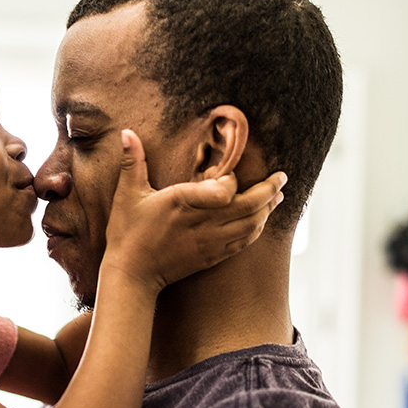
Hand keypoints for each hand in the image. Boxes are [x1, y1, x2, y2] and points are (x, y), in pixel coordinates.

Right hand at [103, 129, 285, 291]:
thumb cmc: (128, 232)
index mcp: (182, 203)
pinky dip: (257, 229)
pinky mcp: (213, 256)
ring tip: (279, 196)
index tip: (233, 174)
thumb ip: (133, 162)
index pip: (223, 191)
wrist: (132, 274)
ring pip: (251, 225)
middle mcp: (201, 223)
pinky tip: (262, 220)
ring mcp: (210, 242)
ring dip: (268, 210)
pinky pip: (244, 242)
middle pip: (247, 207)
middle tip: (282, 177)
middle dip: (269, 190)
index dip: (233, 181)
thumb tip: (126, 132)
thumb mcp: (127, 194)